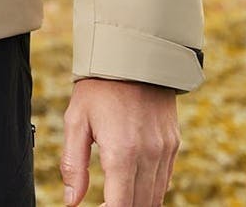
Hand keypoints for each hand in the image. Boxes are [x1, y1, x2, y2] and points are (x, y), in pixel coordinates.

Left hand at [61, 77, 180, 206]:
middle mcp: (148, 155)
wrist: (133, 54)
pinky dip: (151, 190)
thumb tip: (72, 201)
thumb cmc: (99, 87)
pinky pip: (165, 180)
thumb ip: (73, 164)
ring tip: (117, 196)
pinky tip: (134, 184)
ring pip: (155, 197)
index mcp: (121, 153)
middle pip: (140, 206)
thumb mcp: (76, 120)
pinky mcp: (173, 143)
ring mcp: (164, 150)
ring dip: (137, 203)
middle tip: (104, 203)